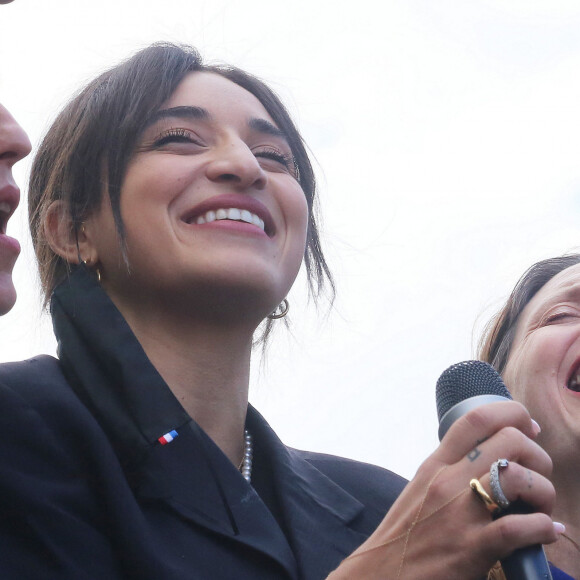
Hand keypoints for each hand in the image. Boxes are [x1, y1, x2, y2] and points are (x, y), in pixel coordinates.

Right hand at [328, 401, 559, 579]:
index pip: (475, 419)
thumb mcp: (421, 488)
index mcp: (435, 464)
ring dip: (544, 492)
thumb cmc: (405, 533)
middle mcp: (447, 481)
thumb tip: (489, 460)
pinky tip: (547, 533)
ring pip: (520, 479)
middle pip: (509, 440)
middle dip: (537, 454)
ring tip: (540, 507)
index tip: (527, 425)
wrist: (382, 574)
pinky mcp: (471, 549)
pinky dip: (544, 528)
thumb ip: (449, 471)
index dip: (511, 412)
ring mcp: (460, 514)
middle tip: (537, 475)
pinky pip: (520, 528)